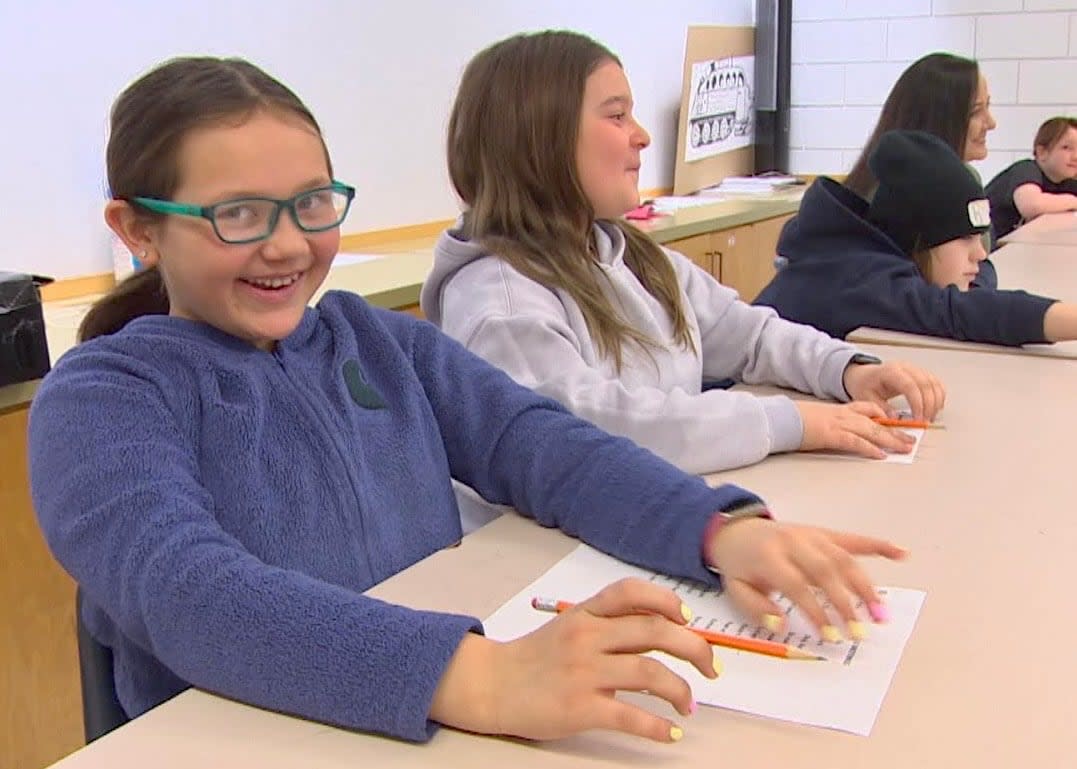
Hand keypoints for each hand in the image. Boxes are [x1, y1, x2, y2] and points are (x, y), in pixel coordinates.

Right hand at [430, 579, 718, 742]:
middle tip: (710, 668)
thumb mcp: (571, 626)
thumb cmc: (536, 657)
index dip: (667, 601)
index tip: (688, 619)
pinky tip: (670, 733)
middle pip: (655, 632)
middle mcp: (588, 637)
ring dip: (681, 691)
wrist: (493, 684)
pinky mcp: (581, 708)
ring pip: (651, 674)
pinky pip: (631, 716)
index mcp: (586, 613)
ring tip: (688, 704)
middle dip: (694, 649)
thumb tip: (662, 629)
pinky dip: (658, 726)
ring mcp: (585, 672)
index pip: (632, 592)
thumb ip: (609, 624)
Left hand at [707, 518, 907, 637]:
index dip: (815, 610)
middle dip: (845, 602)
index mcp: (769, 556)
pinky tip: (902, 554)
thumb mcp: (736, 589)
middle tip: (860, 631)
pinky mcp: (823, 532)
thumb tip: (782, 625)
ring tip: (882, 613)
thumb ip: (757, 608)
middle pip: (825, 570)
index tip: (831, 635)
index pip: (797, 584)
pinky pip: (852, 539)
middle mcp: (793, 542)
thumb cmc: (739, 566)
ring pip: (843, 558)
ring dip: (865, 585)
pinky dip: (878, 545)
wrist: (734, 530)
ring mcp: (811, 534)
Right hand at [796, 400, 915, 459]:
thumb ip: (827, 423)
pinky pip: (856, 442)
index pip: (867, 409)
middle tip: (911, 440)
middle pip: (876, 422)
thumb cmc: (792, 420)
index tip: (896, 422)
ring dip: (890, 440)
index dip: (884, 416)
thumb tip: (831, 431)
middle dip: (896, 431)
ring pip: (872, 431)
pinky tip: (880, 455)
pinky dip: (869, 449)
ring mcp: (839, 424)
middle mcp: (843, 415)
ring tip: (905, 448)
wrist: (780, 418)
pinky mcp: (832, 435)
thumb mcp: (814, 418)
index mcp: (839, 410)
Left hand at [842, 360, 944, 420]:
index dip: (917, 404)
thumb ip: (880, 408)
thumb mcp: (866, 397)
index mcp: (890, 372)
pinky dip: (939, 397)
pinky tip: (934, 409)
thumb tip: (895, 418)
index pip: (910, 386)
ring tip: (929, 418)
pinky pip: (936, 384)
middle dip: (929, 406)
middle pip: (926, 385)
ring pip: (934, 384)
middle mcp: (905, 368)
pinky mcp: (922, 374)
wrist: (866, 375)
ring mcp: (915, 370)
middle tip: (925, 422)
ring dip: (936, 403)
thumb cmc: (866, 385)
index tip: (918, 419)